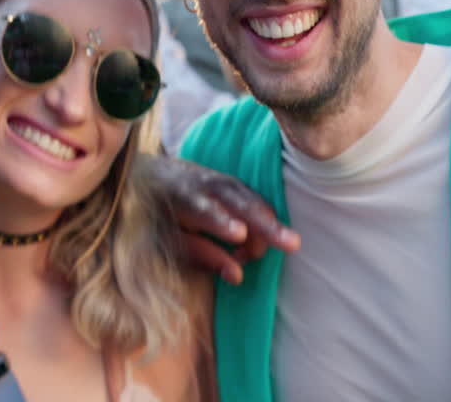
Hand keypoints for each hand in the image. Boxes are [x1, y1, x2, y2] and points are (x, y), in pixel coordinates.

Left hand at [146, 156, 299, 285]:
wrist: (157, 174)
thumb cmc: (161, 216)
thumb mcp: (169, 240)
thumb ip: (201, 255)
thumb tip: (238, 275)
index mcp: (182, 198)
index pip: (205, 211)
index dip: (222, 223)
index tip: (239, 236)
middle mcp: (207, 186)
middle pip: (241, 204)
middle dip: (266, 225)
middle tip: (293, 244)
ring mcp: (226, 182)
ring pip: (255, 204)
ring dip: (266, 230)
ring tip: (262, 253)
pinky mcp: (238, 185)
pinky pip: (258, 204)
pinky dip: (264, 224)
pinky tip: (256, 243)